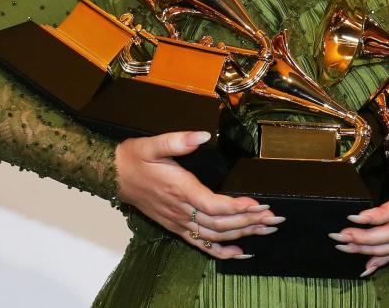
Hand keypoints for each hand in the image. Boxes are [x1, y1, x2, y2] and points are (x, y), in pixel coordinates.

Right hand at [115, 130, 283, 258]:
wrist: (114, 176)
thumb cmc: (135, 159)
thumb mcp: (153, 143)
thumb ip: (178, 140)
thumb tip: (202, 136)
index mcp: (179, 189)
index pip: (213, 205)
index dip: (237, 207)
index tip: (258, 204)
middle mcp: (181, 210)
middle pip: (220, 224)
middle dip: (249, 222)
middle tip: (274, 218)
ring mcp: (179, 222)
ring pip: (214, 236)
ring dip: (242, 234)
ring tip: (266, 229)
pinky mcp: (176, 227)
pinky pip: (201, 245)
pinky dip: (221, 251)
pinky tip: (240, 253)